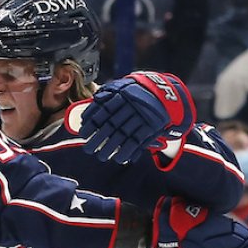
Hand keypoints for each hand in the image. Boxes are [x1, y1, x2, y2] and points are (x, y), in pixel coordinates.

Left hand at [79, 71, 194, 163]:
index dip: (91, 124)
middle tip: (88, 150)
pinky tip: (118, 158)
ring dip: (110, 148)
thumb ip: (104, 98)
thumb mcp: (121, 88)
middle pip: (110, 126)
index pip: (103, 111)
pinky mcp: (150, 127)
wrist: (164, 93)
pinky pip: (137, 141)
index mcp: (121, 95)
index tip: (83, 133)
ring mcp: (141, 117)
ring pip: (122, 135)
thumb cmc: (135, 93)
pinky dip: (127, 151)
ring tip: (101, 157)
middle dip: (97, 140)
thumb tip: (85, 115)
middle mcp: (130, 106)